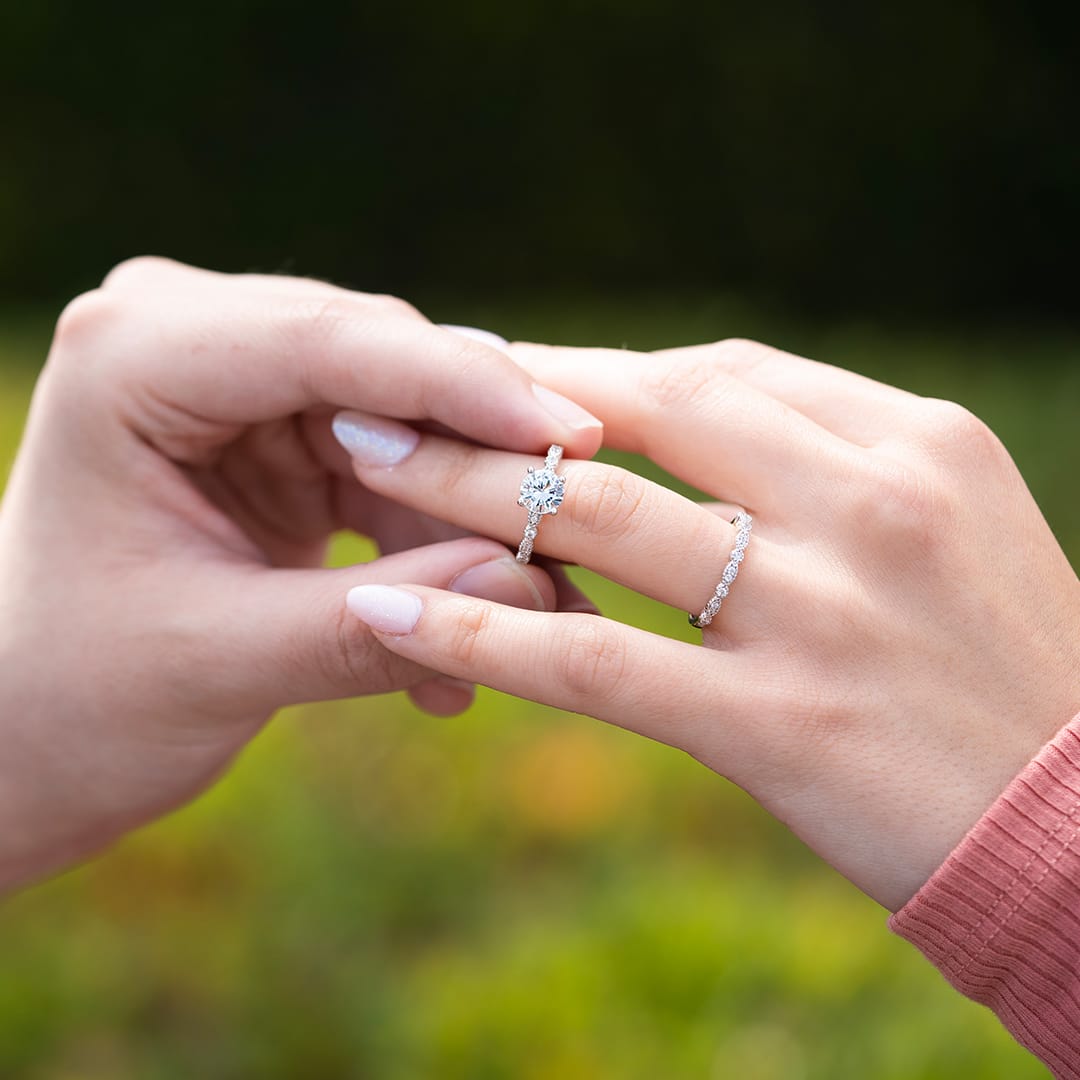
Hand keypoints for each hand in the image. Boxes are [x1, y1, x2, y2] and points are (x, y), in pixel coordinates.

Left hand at [0, 260, 601, 889]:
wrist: (28, 735)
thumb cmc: (77, 700)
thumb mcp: (223, 663)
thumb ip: (375, 623)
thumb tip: (534, 582)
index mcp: (134, 357)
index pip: (326, 343)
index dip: (462, 387)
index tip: (575, 436)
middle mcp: (189, 340)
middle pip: (384, 367)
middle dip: (486, 453)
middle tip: (581, 526)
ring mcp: (241, 384)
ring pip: (408, 421)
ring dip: (471, 515)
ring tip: (532, 611)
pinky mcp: (284, 434)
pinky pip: (397, 468)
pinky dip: (435, 546)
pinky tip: (457, 640)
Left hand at [338, 337, 1079, 909]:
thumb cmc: (1004, 670)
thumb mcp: (940, 526)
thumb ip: (827, 466)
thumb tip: (688, 420)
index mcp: (909, 438)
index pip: (711, 373)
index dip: (585, 373)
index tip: (498, 380)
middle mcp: (867, 499)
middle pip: (638, 415)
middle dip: (497, 400)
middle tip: (389, 392)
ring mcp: (822, 608)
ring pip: (601, 517)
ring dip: (460, 485)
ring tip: (358, 463)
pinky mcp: (782, 722)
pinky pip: (600, 661)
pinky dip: (483, 629)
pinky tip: (389, 609)